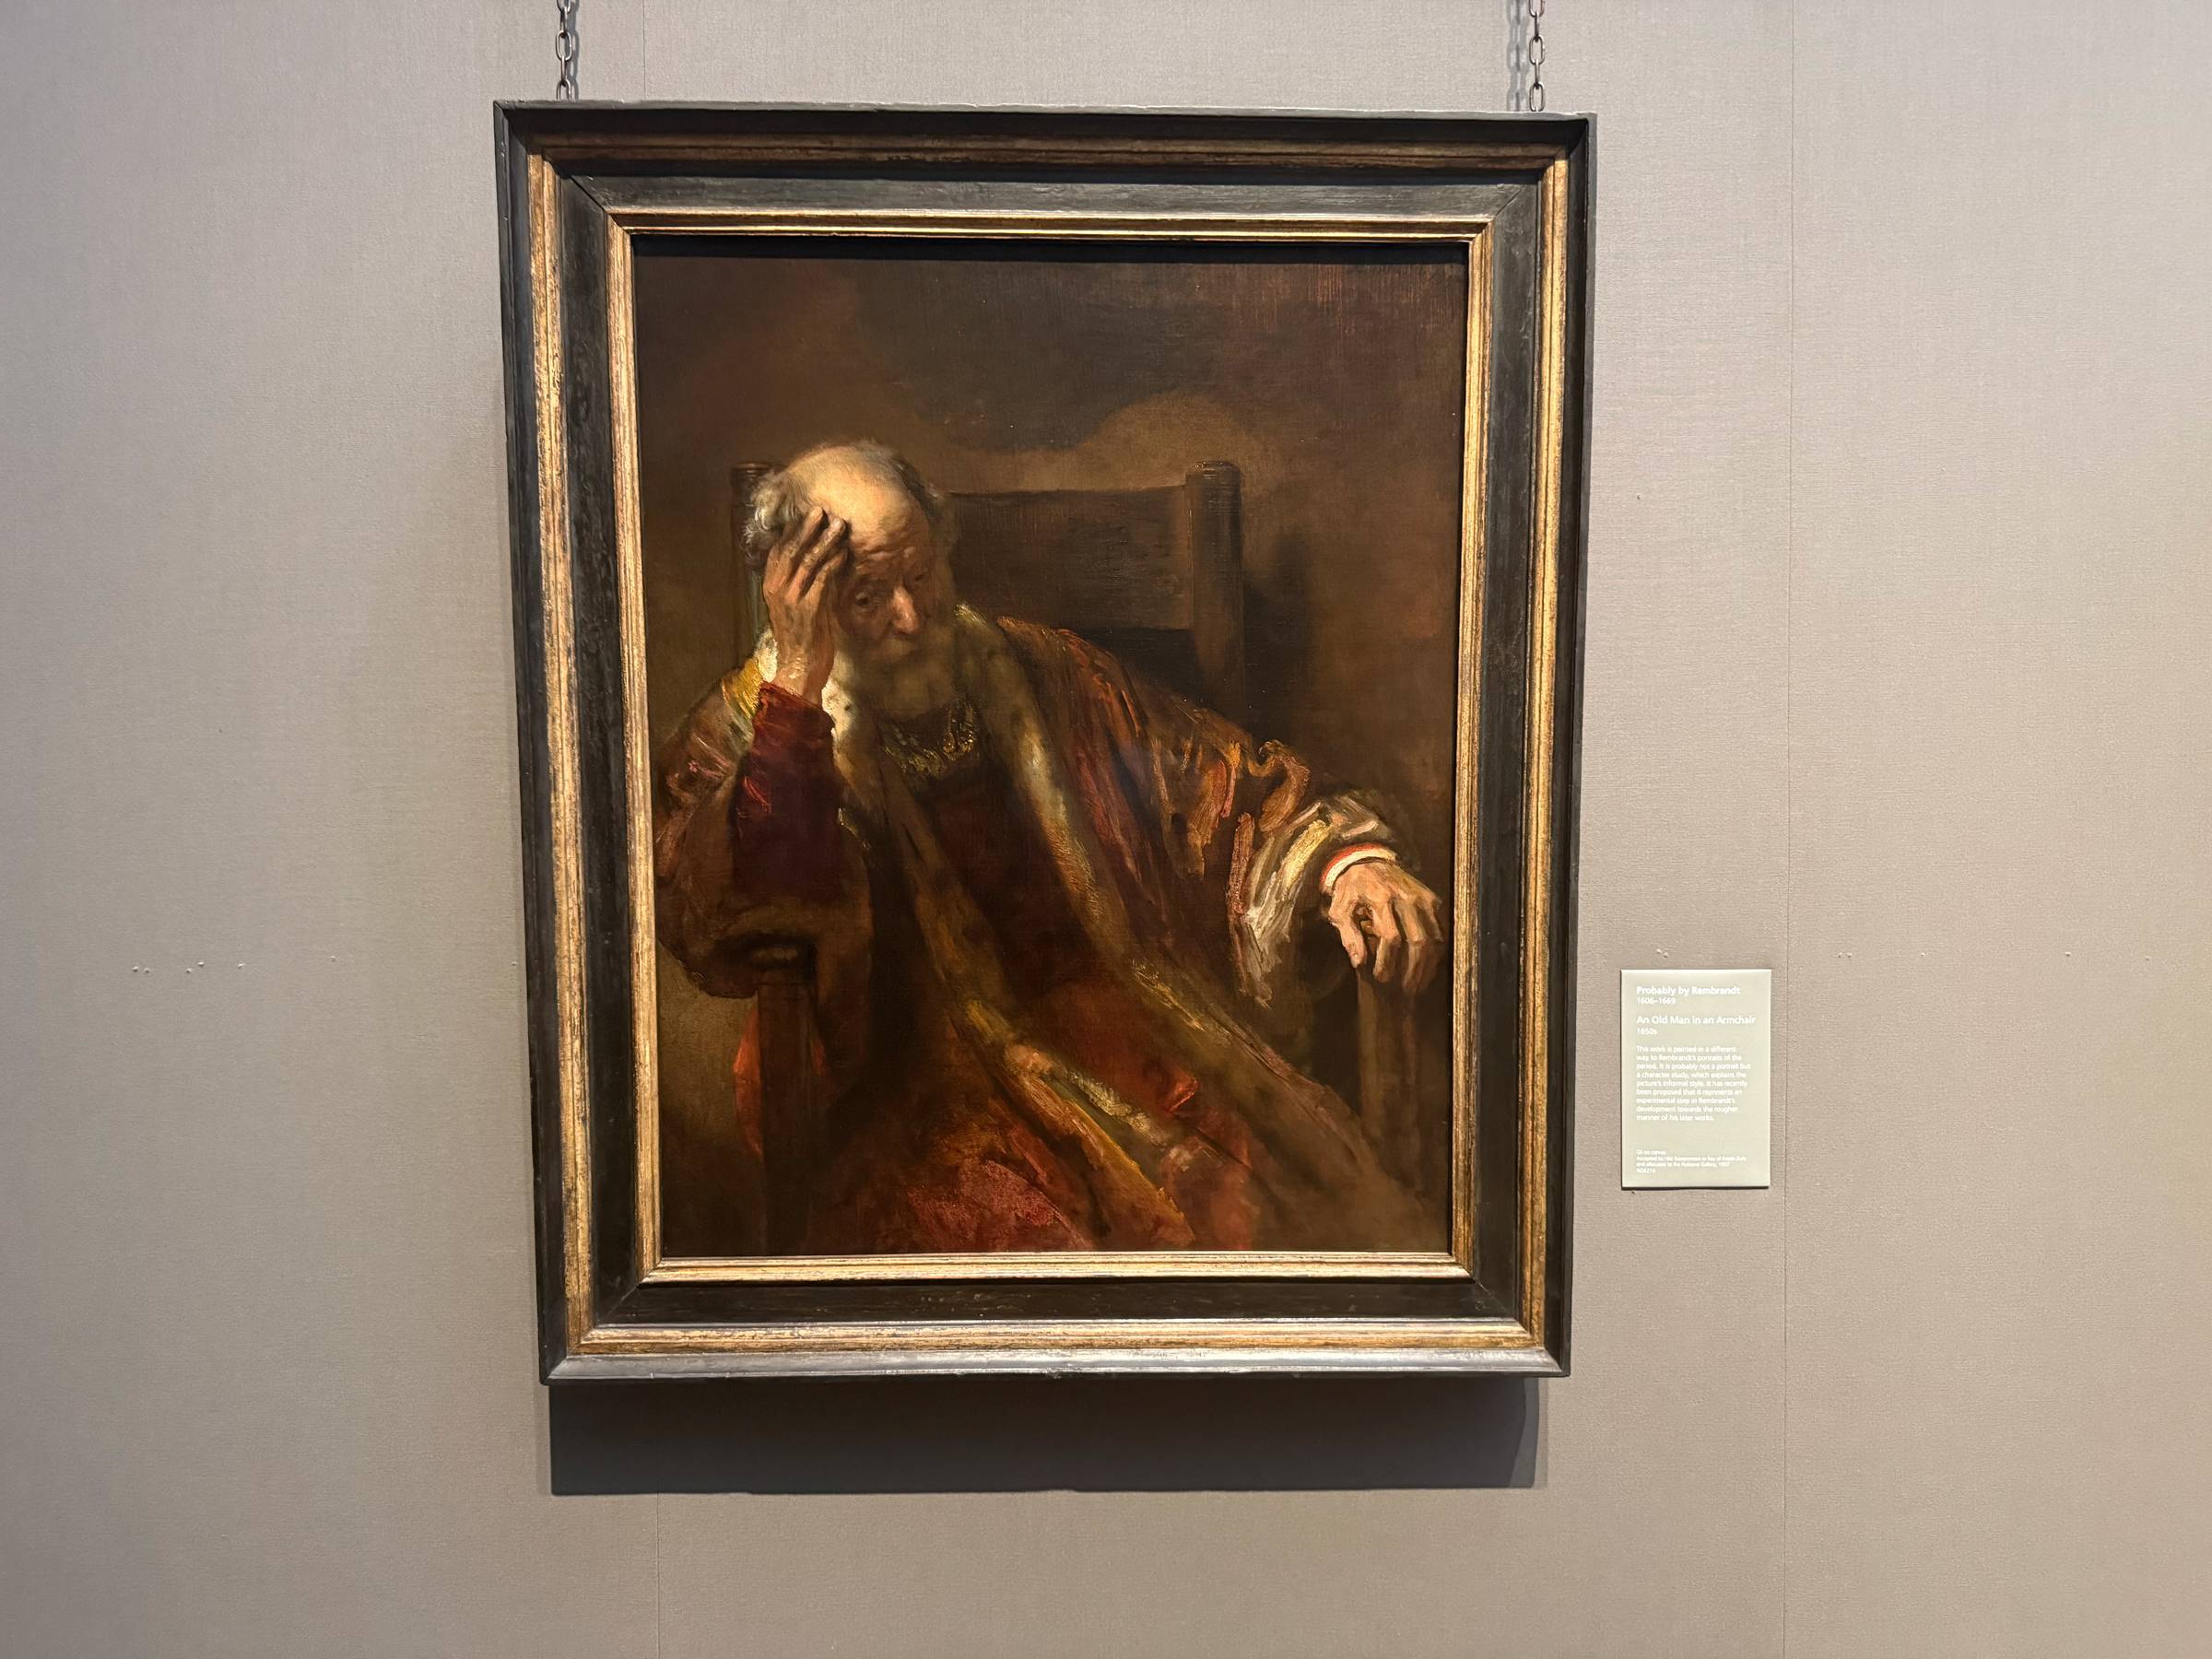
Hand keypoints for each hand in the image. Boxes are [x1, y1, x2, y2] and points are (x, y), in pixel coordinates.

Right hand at [764, 507, 849, 703]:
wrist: (799, 668)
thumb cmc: (801, 639)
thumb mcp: (796, 607)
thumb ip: (803, 585)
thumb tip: (819, 563)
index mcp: (770, 588)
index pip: (777, 552)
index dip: (791, 531)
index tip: (804, 515)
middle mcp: (777, 590)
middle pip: (790, 550)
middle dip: (806, 528)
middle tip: (820, 509)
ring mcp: (792, 598)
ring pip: (807, 560)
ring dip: (824, 540)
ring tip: (838, 524)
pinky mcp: (809, 608)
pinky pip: (822, 578)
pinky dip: (833, 563)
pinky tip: (844, 552)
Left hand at [1327, 860, 1443, 994]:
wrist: (1367, 860)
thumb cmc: (1350, 889)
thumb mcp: (1339, 910)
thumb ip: (1348, 936)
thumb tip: (1360, 963)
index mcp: (1381, 897)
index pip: (1391, 936)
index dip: (1387, 962)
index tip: (1381, 979)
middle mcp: (1406, 896)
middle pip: (1418, 940)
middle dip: (1413, 970)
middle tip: (1405, 990)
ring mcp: (1423, 897)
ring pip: (1434, 938)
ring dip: (1428, 966)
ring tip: (1417, 985)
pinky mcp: (1432, 900)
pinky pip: (1440, 930)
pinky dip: (1436, 953)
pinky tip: (1427, 968)